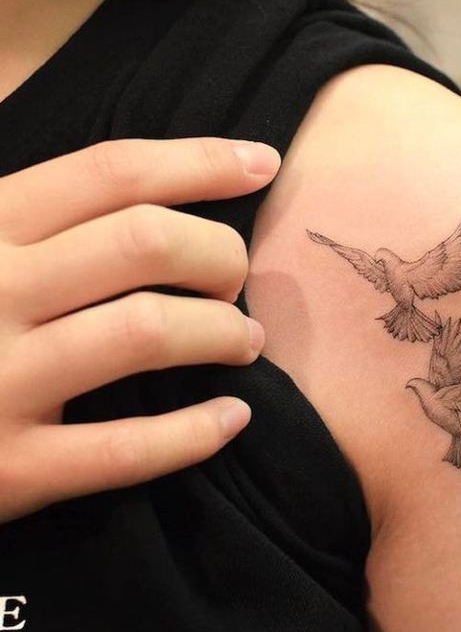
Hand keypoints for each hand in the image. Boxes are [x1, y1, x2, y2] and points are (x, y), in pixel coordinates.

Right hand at [0, 136, 279, 523]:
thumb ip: (40, 221)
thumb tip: (162, 184)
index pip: (111, 172)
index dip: (200, 162)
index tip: (263, 164)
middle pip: (145, 241)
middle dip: (221, 253)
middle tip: (238, 279)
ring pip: (145, 330)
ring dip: (221, 332)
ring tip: (244, 341)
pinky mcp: (7, 469)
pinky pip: (125, 449)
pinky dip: (196, 432)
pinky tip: (232, 418)